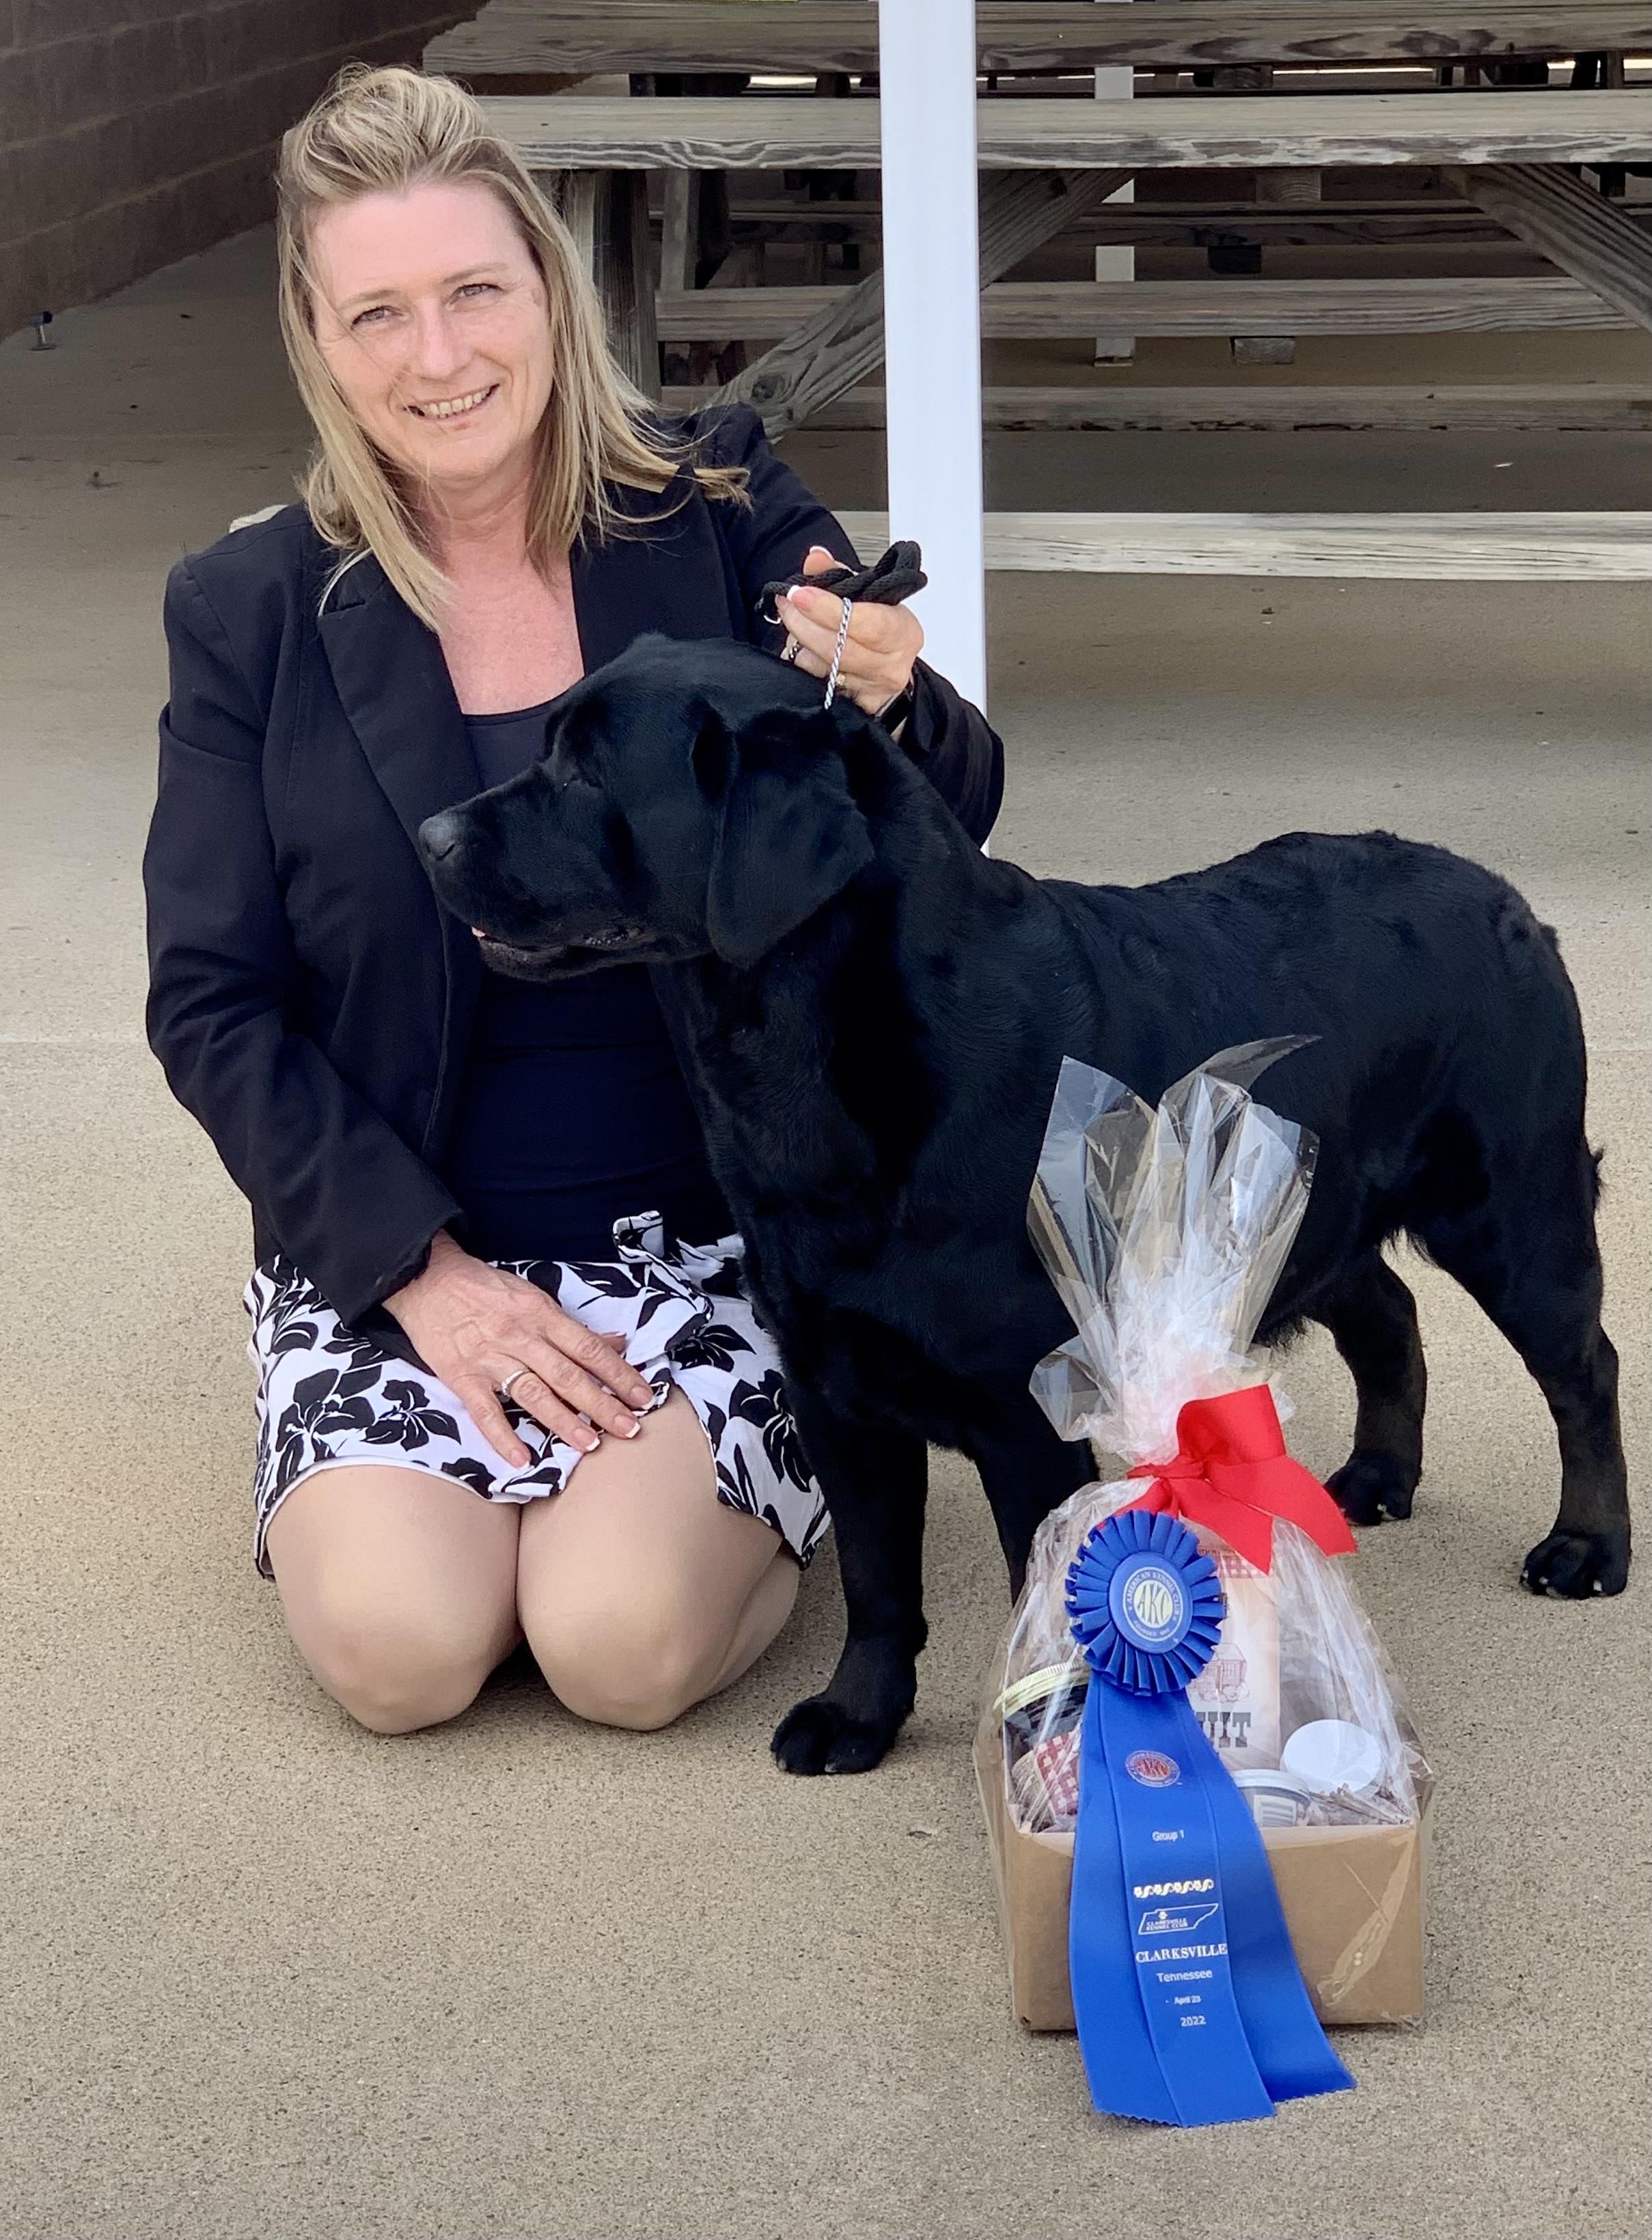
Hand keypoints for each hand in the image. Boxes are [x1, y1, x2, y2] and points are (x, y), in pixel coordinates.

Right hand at [385, 1231, 656, 1467]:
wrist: (427, 1278)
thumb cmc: (485, 1289)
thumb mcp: (534, 1296)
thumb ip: (573, 1326)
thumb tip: (616, 1343)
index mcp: (541, 1314)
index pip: (589, 1349)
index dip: (619, 1374)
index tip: (644, 1397)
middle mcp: (519, 1336)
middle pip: (568, 1376)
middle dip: (602, 1405)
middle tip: (629, 1430)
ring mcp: (489, 1358)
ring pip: (533, 1394)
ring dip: (564, 1422)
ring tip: (590, 1445)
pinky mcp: (460, 1376)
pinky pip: (485, 1411)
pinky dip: (502, 1437)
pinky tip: (522, 1459)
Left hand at [775, 544, 922, 717]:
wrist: (889, 669)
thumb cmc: (881, 628)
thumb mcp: (868, 595)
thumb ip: (839, 574)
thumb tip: (815, 557)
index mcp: (903, 632)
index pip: (868, 623)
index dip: (831, 609)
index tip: (801, 593)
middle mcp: (891, 666)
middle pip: (839, 648)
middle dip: (804, 622)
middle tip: (787, 601)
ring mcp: (871, 690)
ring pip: (822, 666)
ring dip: (799, 640)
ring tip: (792, 617)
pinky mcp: (853, 706)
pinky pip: (815, 683)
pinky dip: (802, 660)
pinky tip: (800, 645)